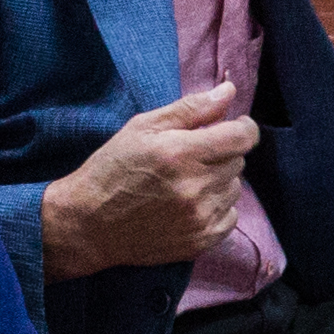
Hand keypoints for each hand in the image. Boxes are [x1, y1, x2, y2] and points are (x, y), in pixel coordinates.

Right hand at [39, 94, 261, 277]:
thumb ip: (191, 108)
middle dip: (221, 153)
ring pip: (234, 189)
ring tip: (187, 181)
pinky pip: (230, 217)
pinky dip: (217, 208)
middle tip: (192, 156)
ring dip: (219, 181)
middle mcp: (195, 187)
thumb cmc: (112, 169)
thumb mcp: (143, 127)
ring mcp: (200, 217)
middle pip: (238, 161)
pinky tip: (190, 204)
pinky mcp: (200, 241)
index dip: (243, 127)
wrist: (89, 224)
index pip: (242, 137)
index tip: (234, 126)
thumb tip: (229, 92)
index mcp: (181, 153)